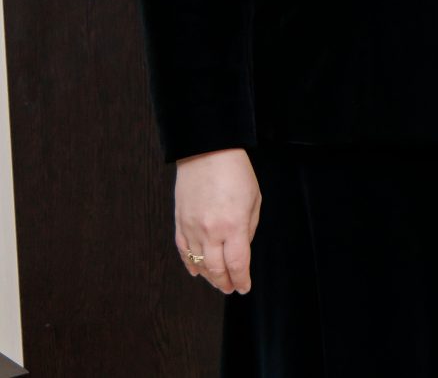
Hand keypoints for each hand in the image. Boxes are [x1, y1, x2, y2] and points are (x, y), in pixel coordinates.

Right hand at [173, 148, 260, 293]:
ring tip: (218, 282)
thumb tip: (242, 247)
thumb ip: (248, 227)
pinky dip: (189, 264)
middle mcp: (210, 231)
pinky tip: (196, 271)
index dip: (241, 279)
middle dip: (225, 282)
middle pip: (216, 269)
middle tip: (231, 288)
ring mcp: (192, 228)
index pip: (237, 264)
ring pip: (198, 263)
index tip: (245, 287)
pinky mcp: (179, 223)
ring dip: (209, 277)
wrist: (207, 153)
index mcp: (233, 226)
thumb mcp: (254, 200)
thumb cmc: (235, 173)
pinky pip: (183, 251)